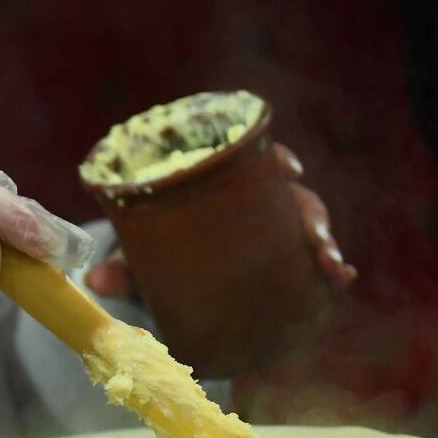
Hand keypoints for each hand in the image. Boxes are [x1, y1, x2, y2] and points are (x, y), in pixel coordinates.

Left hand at [84, 143, 358, 297]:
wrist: (159, 275)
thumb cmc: (149, 248)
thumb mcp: (139, 253)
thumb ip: (123, 265)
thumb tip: (96, 280)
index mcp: (216, 180)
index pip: (253, 157)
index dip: (276, 157)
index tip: (290, 167)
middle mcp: (250, 198)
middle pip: (289, 193)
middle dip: (309, 213)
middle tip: (315, 237)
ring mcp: (268, 227)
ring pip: (305, 223)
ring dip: (324, 241)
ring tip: (331, 267)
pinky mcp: (279, 256)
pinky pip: (308, 256)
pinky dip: (327, 266)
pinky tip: (341, 280)